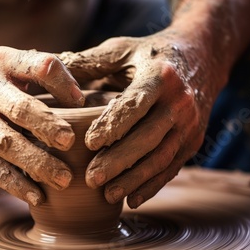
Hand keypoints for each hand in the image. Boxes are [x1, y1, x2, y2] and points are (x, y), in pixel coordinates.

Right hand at [0, 46, 84, 205]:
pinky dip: (16, 185)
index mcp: (1, 62)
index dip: (63, 82)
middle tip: (70, 142)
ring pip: (7, 144)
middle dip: (48, 126)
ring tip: (63, 179)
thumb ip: (39, 73)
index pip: (38, 66)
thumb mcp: (5, 66)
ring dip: (37, 163)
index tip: (82, 101)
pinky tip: (37, 196)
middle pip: (21, 109)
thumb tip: (83, 97)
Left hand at [59, 31, 225, 207]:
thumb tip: (46, 71)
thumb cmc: (151, 53)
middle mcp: (180, 101)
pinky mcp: (194, 140)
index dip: (113, 124)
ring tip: (108, 196)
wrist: (203, 56)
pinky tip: (132, 200)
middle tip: (91, 179)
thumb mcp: (122, 49)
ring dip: (134, 179)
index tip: (88, 143)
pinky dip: (152, 185)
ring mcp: (190, 124)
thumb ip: (88, 63)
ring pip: (161, 157)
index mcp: (160, 75)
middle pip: (148, 137)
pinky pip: (172, 167)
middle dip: (119, 161)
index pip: (135, 104)